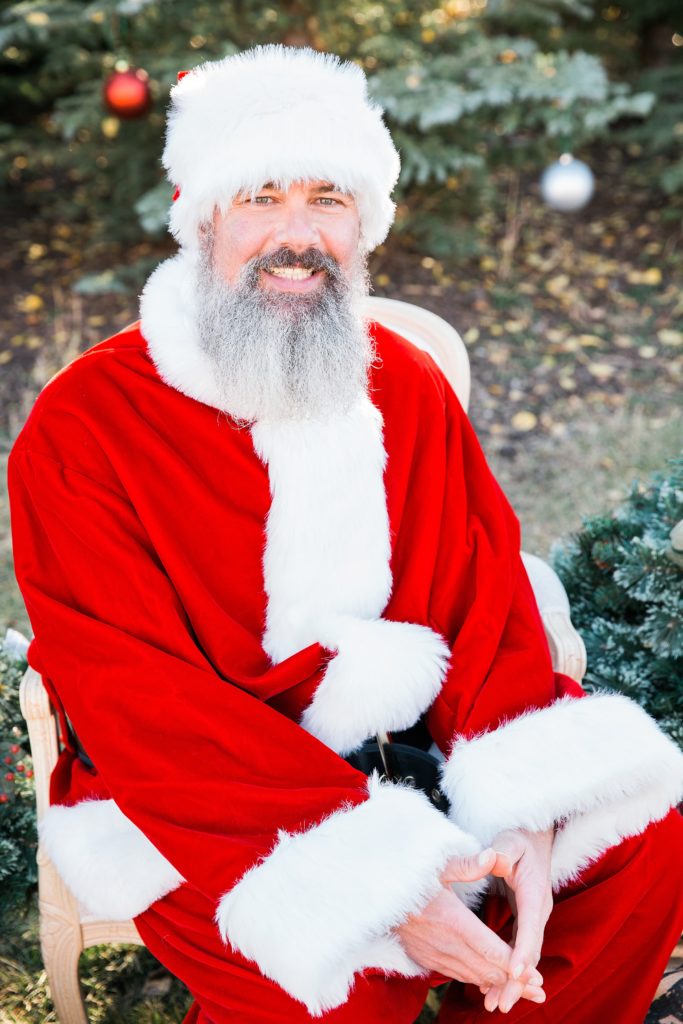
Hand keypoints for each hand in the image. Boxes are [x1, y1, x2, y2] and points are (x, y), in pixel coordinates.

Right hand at [395, 849, 544, 999]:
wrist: (378, 894)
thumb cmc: (412, 875)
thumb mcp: (439, 865)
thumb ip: (468, 864)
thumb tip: (493, 856)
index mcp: (452, 920)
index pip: (491, 951)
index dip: (516, 965)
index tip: (536, 974)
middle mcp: (445, 943)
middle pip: (487, 971)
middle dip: (514, 981)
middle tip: (539, 988)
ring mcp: (435, 954)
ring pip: (473, 977)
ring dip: (498, 984)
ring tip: (523, 991)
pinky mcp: (427, 959)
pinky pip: (458, 975)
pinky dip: (478, 979)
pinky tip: (491, 980)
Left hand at [482, 827, 554, 1013]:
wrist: (533, 839)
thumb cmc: (518, 839)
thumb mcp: (509, 840)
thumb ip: (501, 851)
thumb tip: (491, 858)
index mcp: (535, 892)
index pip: (531, 925)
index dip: (524, 949)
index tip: (515, 972)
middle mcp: (538, 910)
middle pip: (530, 951)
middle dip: (517, 980)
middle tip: (500, 1004)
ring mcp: (534, 918)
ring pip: (526, 956)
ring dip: (513, 982)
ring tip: (494, 1004)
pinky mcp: (527, 922)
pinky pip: (520, 950)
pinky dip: (510, 969)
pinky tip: (496, 986)